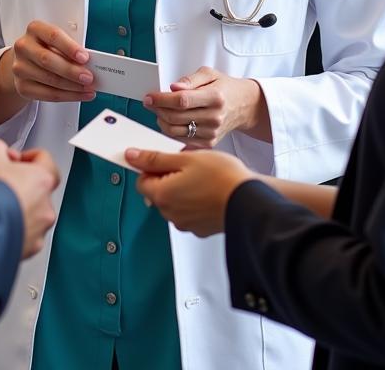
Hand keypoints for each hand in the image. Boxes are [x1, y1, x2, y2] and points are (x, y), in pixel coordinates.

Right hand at [0, 140, 58, 257]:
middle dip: (18, 185)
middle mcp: (45, 207)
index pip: (44, 159)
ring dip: (15, 210)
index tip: (12, 160)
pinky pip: (21, 237)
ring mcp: (37, 232)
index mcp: (42, 180)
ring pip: (30, 216)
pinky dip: (9, 232)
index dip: (25, 156)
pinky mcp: (25, 251)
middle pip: (37, 189)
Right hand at [9, 20, 95, 103]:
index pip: (53, 36)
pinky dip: (67, 96)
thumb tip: (91, 63)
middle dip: (71, 70)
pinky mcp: (22, 86)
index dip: (70, 47)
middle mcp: (24, 47)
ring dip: (73, 87)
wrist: (26, 62)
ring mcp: (20, 67)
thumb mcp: (57, 41)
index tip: (85, 57)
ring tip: (88, 88)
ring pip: (49, 80)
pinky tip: (79, 94)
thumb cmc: (46, 48)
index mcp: (35, 29)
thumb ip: (71, 48)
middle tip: (89, 77)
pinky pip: (47, 94)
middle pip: (48, 60)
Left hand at [126, 148, 253, 236]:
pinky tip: (209, 190)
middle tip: (189, 165)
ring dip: (182, 189)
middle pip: (158, 192)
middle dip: (169, 177)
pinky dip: (195, 201)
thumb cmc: (223, 178)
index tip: (164, 159)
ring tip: (203, 177)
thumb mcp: (186, 158)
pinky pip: (189, 212)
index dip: (152, 167)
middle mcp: (170, 214)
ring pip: (174, 202)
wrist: (251, 201)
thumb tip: (133, 156)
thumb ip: (156, 158)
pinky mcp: (200, 228)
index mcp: (163, 195)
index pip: (142, 181)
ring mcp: (185, 223)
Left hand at [144, 67, 268, 147]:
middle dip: (158, 109)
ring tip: (159, 110)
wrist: (243, 105)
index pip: (182, 101)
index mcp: (215, 97)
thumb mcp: (209, 74)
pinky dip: (170, 131)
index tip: (149, 97)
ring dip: (161, 120)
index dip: (161, 99)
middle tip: (150, 102)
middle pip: (176, 117)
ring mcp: (212, 133)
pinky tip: (169, 121)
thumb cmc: (224, 87)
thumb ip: (190, 80)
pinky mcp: (208, 143)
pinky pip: (181, 140)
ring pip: (175, 131)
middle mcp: (215, 117)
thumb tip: (173, 88)